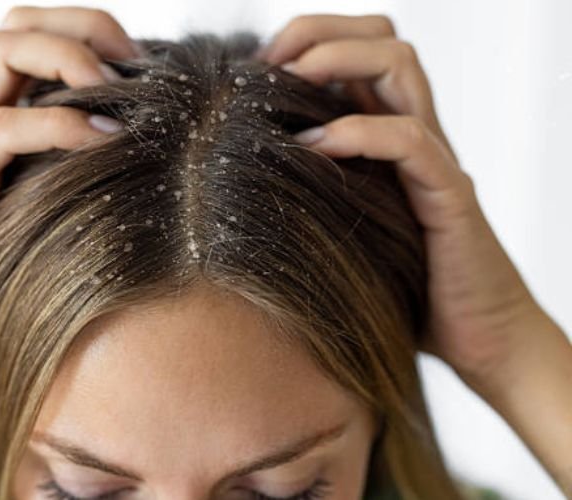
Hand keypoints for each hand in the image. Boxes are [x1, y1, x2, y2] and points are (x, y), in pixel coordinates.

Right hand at [0, 6, 135, 363]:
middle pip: (14, 24)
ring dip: (69, 58)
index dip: (88, 29)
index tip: (142, 63)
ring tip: (120, 92)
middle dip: (82, 26)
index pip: (30, 34)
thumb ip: (66, 169)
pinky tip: (105, 141)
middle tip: (135, 64)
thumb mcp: (38, 205)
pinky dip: (60, 124)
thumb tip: (139, 154)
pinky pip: (2, 129)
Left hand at [254, 14, 545, 384]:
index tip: (256, 68)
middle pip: (382, 40)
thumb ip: (314, 191)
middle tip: (268, 66)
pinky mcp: (449, 197)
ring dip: (334, 63)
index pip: (361, 50)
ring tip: (285, 87)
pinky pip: (410, 141)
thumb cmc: (401, 288)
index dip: (309, 40)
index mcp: (388, 135)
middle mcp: (414, 134)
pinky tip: (312, 149)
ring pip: (399, 68)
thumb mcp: (344, 226)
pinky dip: (358, 133)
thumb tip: (235, 176)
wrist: (477, 338)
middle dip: (319, 34)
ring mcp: (433, 161)